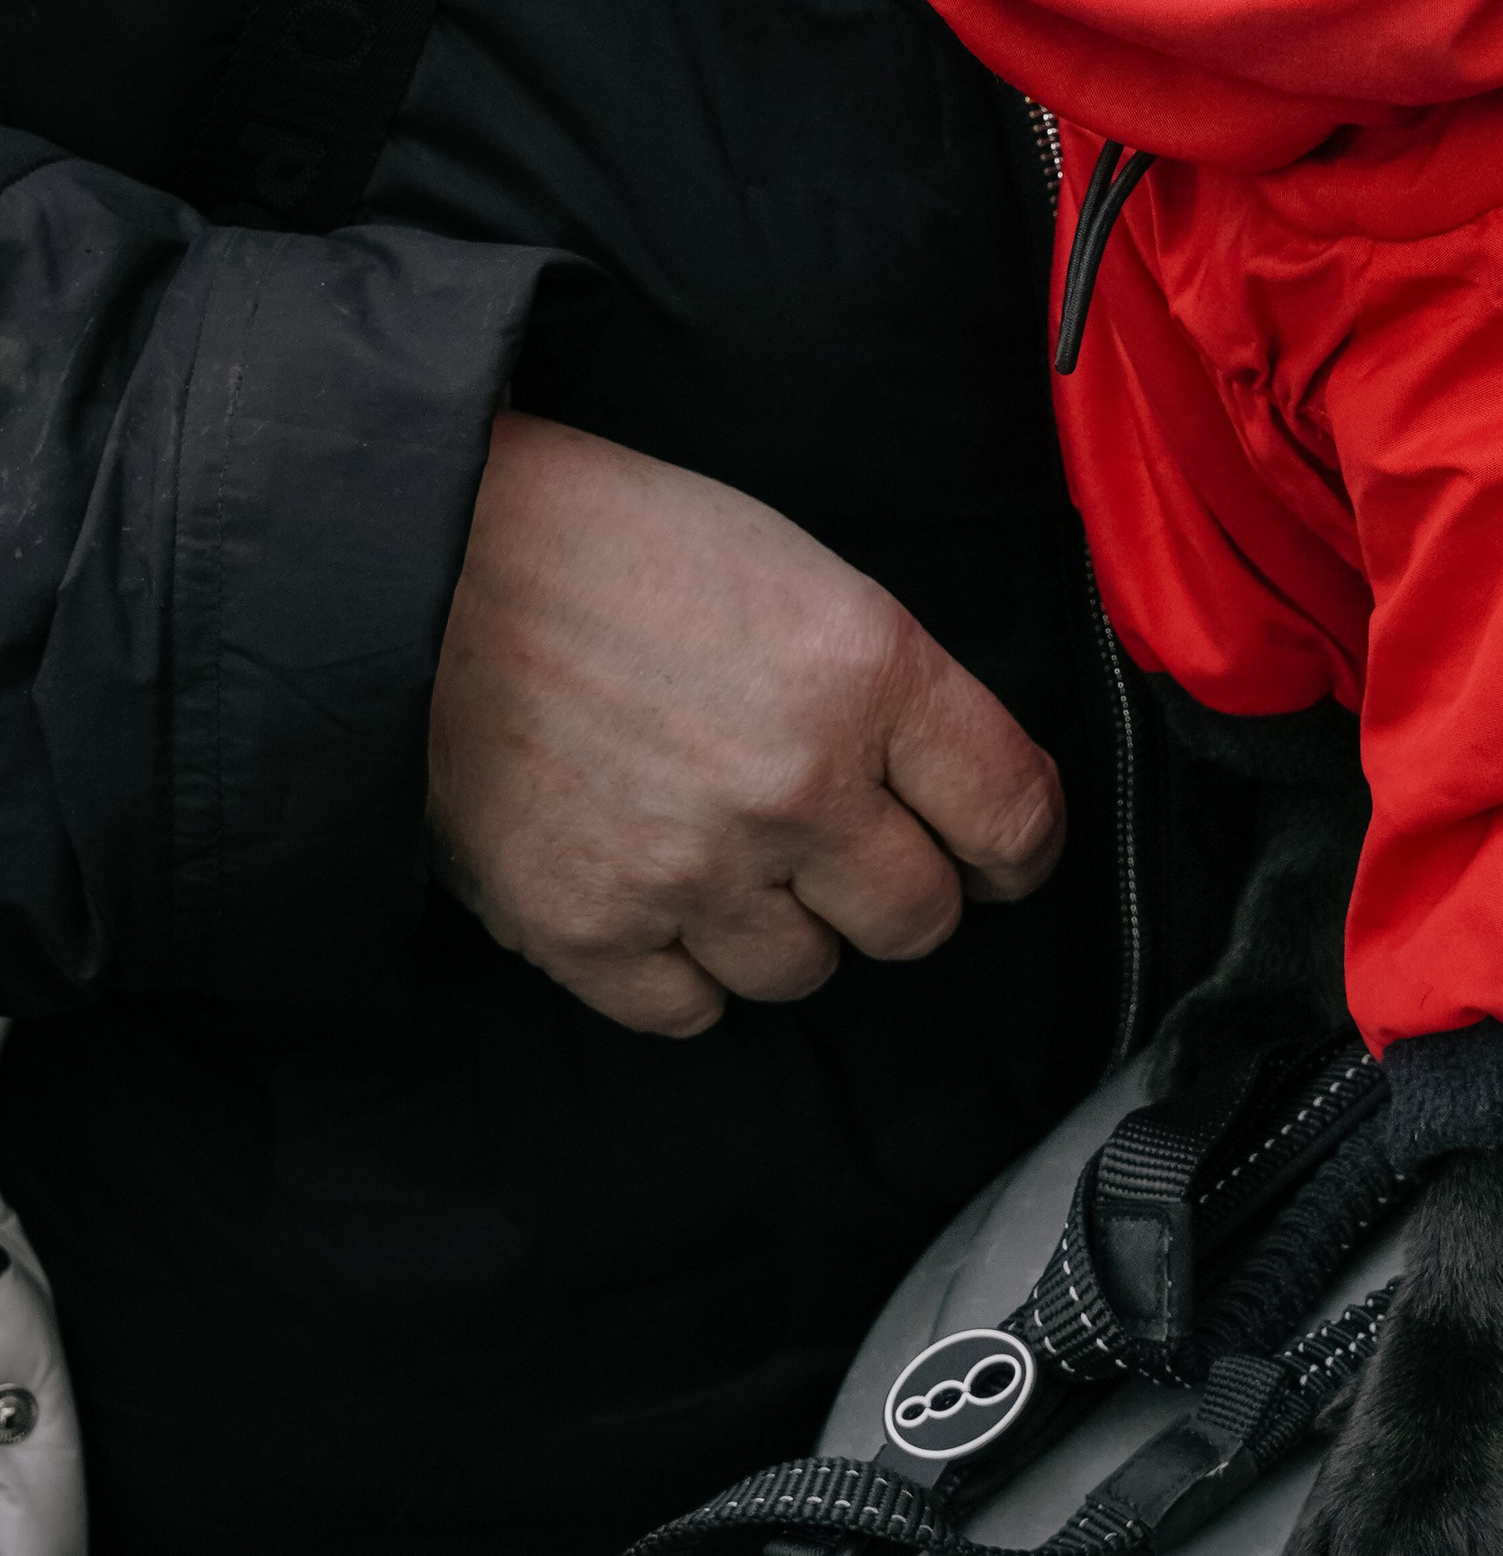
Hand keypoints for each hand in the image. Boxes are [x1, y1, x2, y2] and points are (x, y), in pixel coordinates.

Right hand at [428, 411, 1063, 1035]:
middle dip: (901, 891)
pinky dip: (685, 969)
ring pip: (806, 973)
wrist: (429, 564)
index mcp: (867, 672)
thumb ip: (892, 688)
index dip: (1019, 847)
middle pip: (918, 919)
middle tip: (856, 852)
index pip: (1014, 817)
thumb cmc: (618, 544)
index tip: (1001, 855)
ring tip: (734, 855)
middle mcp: (796, 785)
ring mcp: (691, 869)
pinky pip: (689, 1011)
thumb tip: (963, 794)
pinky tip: (662, 896)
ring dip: (789, 930)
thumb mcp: (801, 572)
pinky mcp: (588, 929)